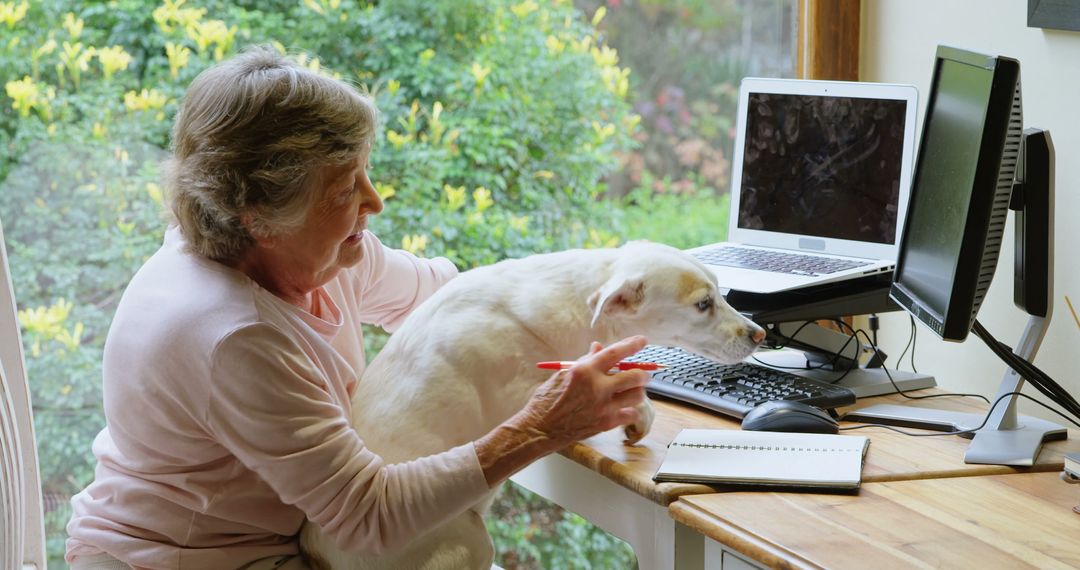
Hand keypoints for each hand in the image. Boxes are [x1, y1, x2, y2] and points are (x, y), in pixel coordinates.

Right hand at [517, 335, 650, 447]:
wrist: (540, 428)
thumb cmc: (547, 399)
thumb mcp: (563, 374)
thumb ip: (585, 361)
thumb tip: (599, 348)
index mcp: (584, 371)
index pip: (614, 353)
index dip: (631, 345)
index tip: (642, 341)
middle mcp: (597, 387)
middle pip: (634, 376)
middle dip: (643, 373)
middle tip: (643, 374)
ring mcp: (603, 407)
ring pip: (637, 396)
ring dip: (637, 391)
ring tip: (631, 391)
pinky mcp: (606, 423)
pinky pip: (630, 414)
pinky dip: (629, 410)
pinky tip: (622, 408)